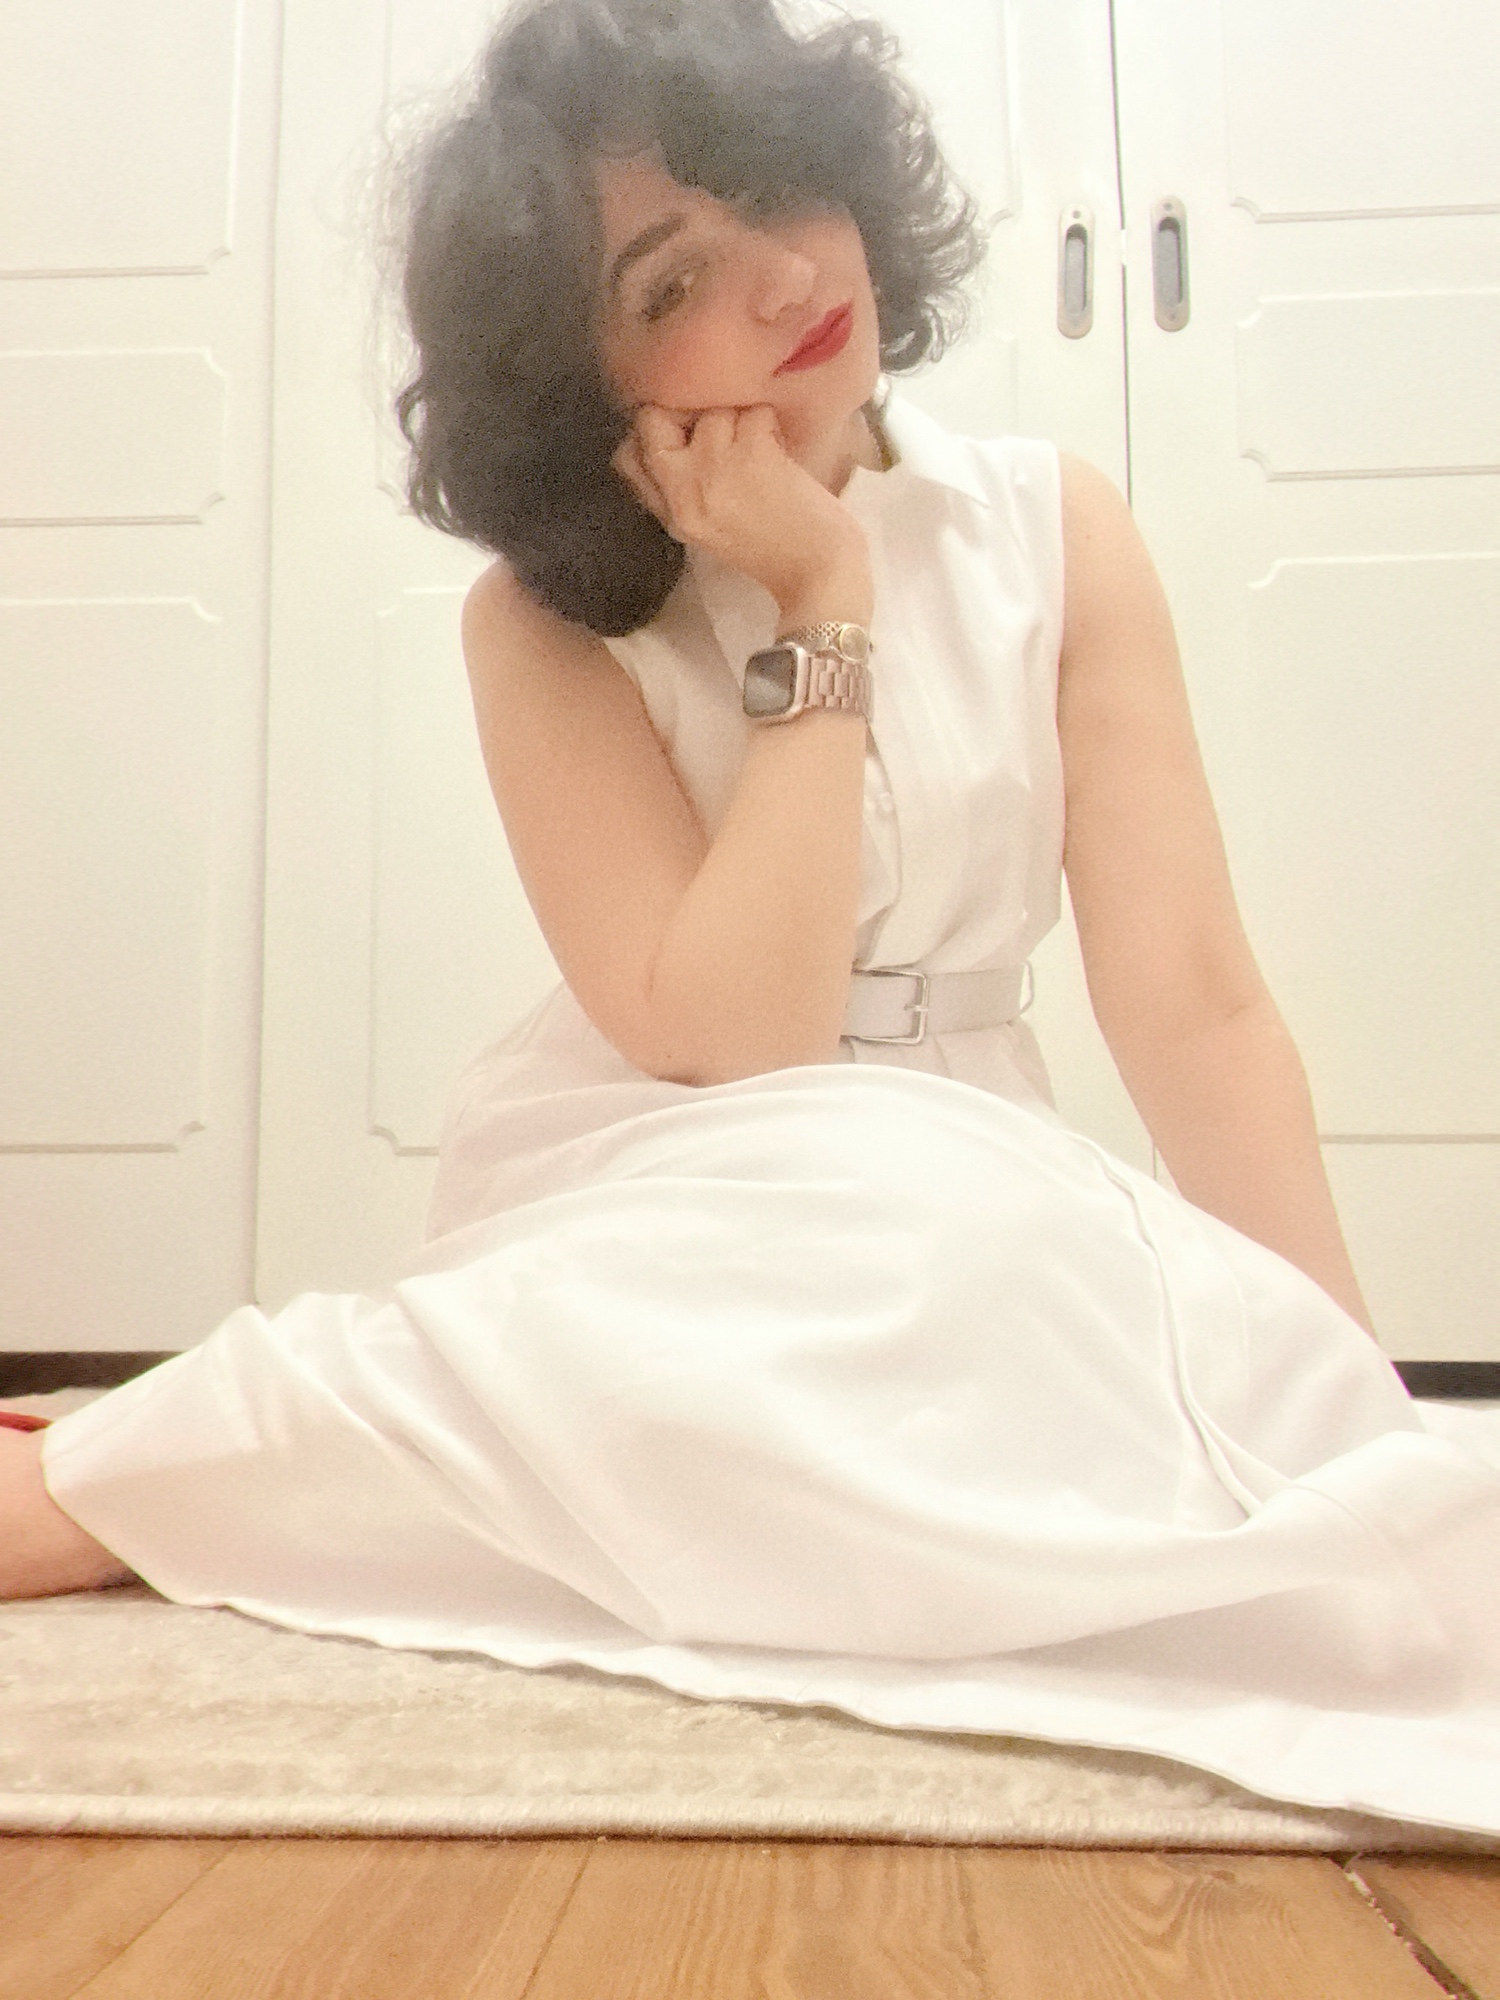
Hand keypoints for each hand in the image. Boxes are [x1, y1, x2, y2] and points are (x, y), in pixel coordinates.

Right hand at [612, 404, 870, 612]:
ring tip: (762, 454)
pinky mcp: (754, 453)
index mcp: (671, 512)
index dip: (652, 435)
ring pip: (713, 410)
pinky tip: (781, 454)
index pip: (627, 455)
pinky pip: (753, 412)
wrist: (818, 573)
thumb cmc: (771, 552)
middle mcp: (684, 488)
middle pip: (656, 418)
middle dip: (689, 414)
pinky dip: (771, 426)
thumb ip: (679, 490)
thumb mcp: (704, 530)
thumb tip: (666, 439)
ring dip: (741, 422)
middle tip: (725, 436)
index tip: (684, 437)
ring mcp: (717, 467)